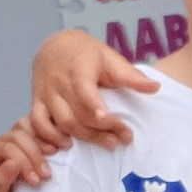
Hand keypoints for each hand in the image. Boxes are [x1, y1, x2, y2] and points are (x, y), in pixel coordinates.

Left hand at [0, 122, 57, 191]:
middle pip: (18, 135)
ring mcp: (15, 135)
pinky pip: (39, 125)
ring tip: (55, 155)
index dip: (23, 163)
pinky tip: (59, 146)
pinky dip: (50, 134)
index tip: (36, 181)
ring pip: (28, 125)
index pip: (6, 149)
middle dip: (34, 154)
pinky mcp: (30, 134)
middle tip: (47, 174)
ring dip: (43, 141)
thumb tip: (12, 164)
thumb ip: (0, 182)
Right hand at [26, 29, 153, 152]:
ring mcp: (46, 93)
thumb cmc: (86, 54)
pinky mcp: (36, 102)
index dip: (93, 105)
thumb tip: (156, 88)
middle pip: (77, 112)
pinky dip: (49, 137)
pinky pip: (37, 124)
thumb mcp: (109, 58)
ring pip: (61, 121)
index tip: (106, 118)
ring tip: (106, 143)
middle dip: (100, 129)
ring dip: (82, 137)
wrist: (53, 45)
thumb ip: (130, 75)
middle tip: (122, 139)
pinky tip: (67, 145)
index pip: (83, 88)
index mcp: (78, 67)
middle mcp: (59, 82)